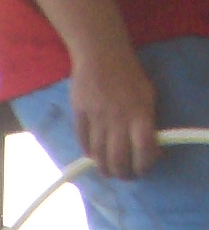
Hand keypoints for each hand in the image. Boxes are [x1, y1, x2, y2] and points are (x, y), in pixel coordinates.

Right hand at [68, 44, 159, 177]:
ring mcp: (97, 119)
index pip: (144, 150)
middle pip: (118, 159)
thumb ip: (147, 121)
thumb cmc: (128, 74)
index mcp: (140, 113)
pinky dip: (89, 153)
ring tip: (109, 170)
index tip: (143, 168)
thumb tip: (149, 147)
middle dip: (122, 174)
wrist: (100, 54)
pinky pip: (84, 143)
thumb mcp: (147, 95)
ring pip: (99, 156)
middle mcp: (119, 119)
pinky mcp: (79, 116)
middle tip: (124, 175)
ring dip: (104, 168)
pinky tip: (94, 156)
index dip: (144, 165)